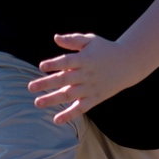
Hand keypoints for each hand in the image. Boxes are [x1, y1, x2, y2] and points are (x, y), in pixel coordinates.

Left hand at [26, 33, 144, 124]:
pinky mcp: (95, 98)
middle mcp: (86, 74)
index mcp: (85, 59)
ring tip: (37, 103)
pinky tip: (57, 120)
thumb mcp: (91, 41)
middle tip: (30, 87)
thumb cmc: (105, 50)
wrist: (129, 63)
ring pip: (70, 95)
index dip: (55, 64)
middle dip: (47, 84)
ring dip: (53, 100)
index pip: (67, 62)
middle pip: (64, 80)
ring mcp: (91, 88)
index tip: (42, 66)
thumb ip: (73, 40)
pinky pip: (81, 108)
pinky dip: (70, 114)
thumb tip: (55, 38)